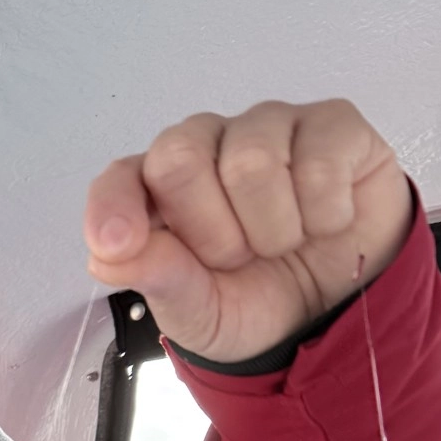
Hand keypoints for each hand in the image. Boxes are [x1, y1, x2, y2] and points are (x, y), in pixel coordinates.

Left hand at [83, 101, 413, 359]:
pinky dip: (324, 215)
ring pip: (254, 160)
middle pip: (181, 156)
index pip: (120, 177)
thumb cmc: (255, 302)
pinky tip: (326, 223)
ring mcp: (271, 128)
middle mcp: (210, 144)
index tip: (118, 246)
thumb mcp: (198, 312)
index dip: (114, 206)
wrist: (334, 315)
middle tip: (238, 258)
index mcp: (161, 189)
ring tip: (283, 243)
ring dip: (273, 229)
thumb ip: (158, 279)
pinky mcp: (333, 126)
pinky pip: (321, 162)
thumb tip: (107, 256)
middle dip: (212, 231)